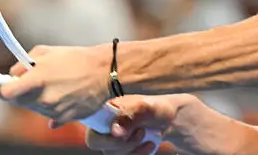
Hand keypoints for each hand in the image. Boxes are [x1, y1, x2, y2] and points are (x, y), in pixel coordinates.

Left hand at [0, 44, 111, 124]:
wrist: (104, 72)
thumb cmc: (75, 59)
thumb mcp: (45, 51)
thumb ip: (23, 63)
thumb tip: (12, 75)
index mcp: (38, 79)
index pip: (6, 92)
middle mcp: (44, 99)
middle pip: (18, 102)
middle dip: (19, 92)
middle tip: (29, 80)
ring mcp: (54, 111)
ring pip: (33, 109)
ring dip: (35, 98)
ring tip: (52, 84)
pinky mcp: (64, 119)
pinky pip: (48, 116)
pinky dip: (49, 106)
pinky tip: (60, 93)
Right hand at [85, 95, 204, 154]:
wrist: (169, 119)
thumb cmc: (155, 107)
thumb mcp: (145, 107)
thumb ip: (129, 116)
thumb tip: (114, 131)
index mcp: (104, 110)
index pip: (88, 123)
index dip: (101, 132)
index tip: (121, 132)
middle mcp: (103, 125)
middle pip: (96, 142)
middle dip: (119, 143)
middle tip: (139, 132)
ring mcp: (111, 139)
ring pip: (111, 153)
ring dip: (131, 149)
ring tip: (146, 136)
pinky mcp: (121, 150)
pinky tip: (149, 146)